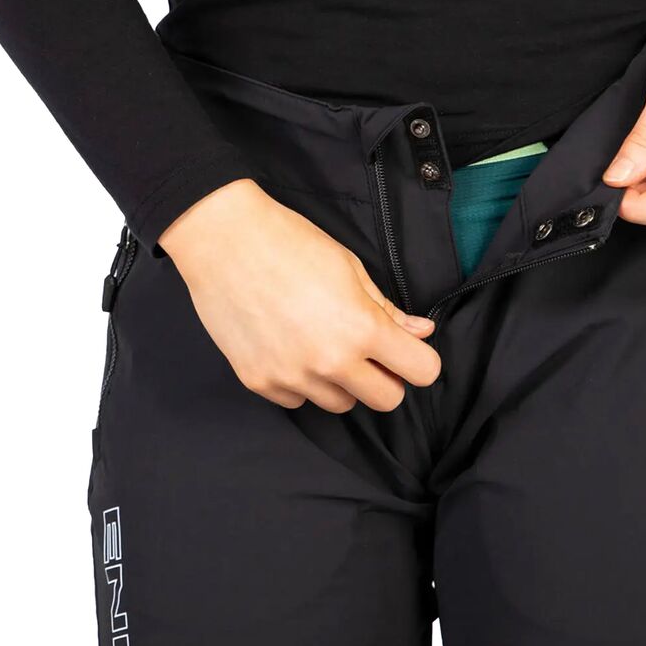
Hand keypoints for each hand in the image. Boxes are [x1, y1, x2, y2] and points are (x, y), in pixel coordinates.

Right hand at [159, 179, 440, 411]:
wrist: (222, 240)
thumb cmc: (290, 243)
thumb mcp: (350, 269)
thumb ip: (388, 309)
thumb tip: (422, 332)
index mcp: (361, 329)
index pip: (423, 372)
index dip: (420, 360)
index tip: (407, 350)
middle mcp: (330, 362)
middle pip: (387, 400)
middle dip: (386, 379)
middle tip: (369, 352)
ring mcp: (292, 377)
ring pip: (341, 404)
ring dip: (343, 383)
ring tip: (322, 344)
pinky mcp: (259, 382)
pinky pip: (298, 401)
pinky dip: (301, 383)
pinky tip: (290, 348)